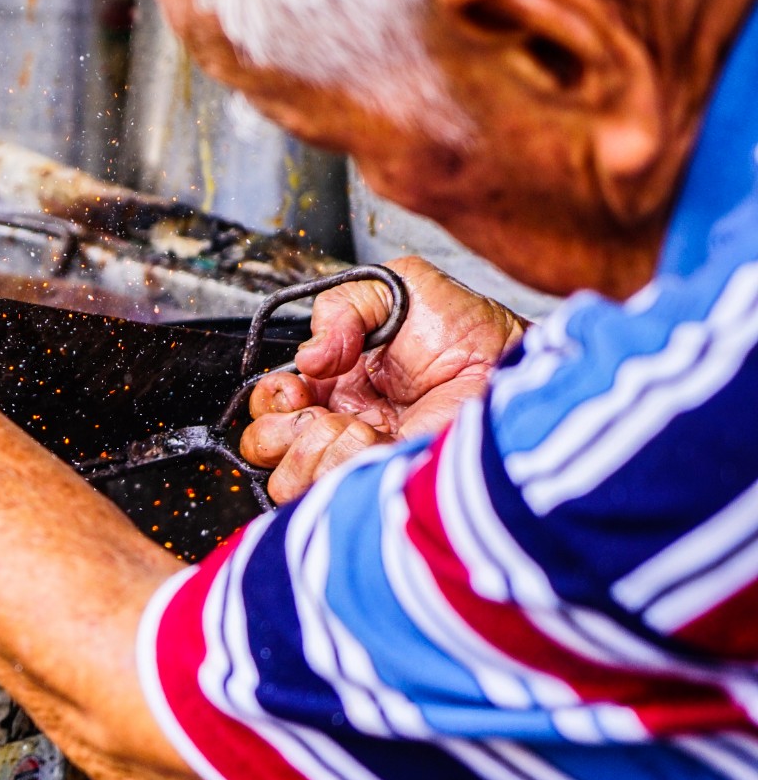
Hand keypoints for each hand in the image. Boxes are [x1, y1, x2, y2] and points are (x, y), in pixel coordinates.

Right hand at [240, 256, 525, 502]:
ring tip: (351, 427)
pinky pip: (330, 489)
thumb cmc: (470, 329)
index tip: (299, 387)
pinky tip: (369, 440)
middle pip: (264, 449)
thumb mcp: (396, 289)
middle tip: (318, 411)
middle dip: (278, 430)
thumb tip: (308, 358)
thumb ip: (341, 307)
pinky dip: (338, 461)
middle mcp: (340, 423)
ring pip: (289, 481)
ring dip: (308, 450)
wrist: (514, 362)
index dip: (271, 399)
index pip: (270, 407)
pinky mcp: (382, 480)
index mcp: (334, 382)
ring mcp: (360, 457)